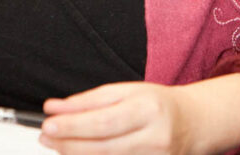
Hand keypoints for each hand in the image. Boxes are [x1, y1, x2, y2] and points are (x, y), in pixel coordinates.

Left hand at [40, 82, 194, 153]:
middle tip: (46, 135)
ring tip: (57, 143)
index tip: (49, 122)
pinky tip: (79, 153)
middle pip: (101, 148)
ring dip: (75, 154)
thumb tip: (56, 107)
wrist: (192, 124)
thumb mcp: (127, 91)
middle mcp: (153, 138)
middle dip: (68, 143)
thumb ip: (90, 100)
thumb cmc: (158, 105)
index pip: (103, 121)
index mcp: (148, 109)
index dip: (73, 125)